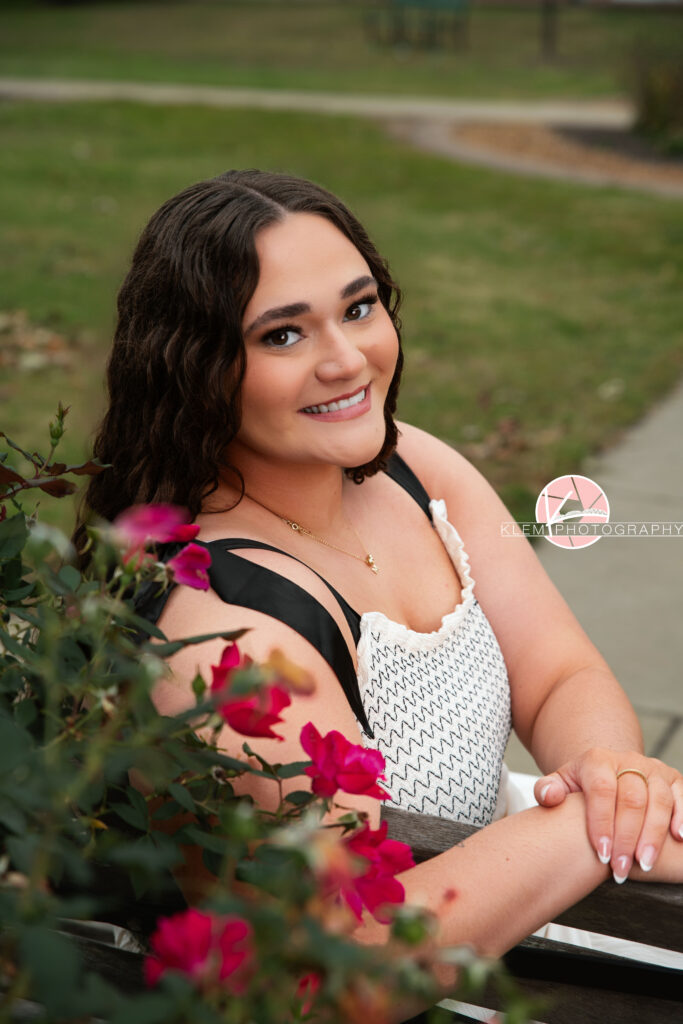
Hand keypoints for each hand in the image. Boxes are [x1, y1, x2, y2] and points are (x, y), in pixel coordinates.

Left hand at [533, 748, 682, 880]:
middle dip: (627, 837)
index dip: (602, 822)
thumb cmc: (583, 785)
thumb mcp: (560, 783)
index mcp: (597, 760)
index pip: (602, 789)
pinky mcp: (673, 779)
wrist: (608, 771)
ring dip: (653, 835)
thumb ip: (547, 789)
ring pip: (659, 799)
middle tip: (620, 868)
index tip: (601, 854)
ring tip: (644, 864)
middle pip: (632, 798)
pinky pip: (682, 795)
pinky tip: (679, 839)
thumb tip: (549, 796)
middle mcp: (629, 760)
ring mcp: (653, 769)